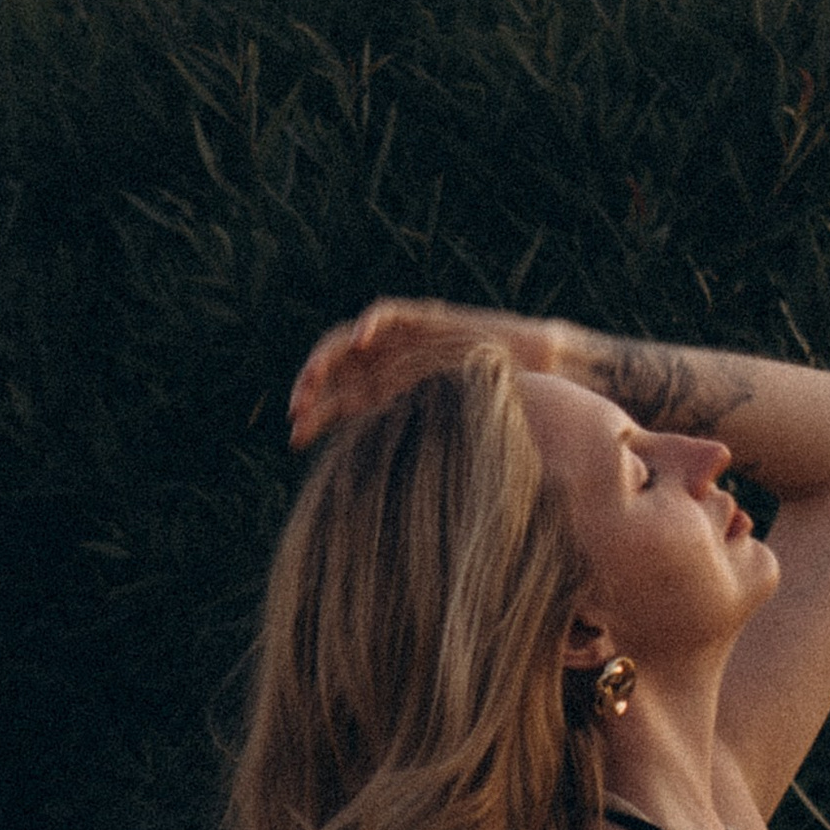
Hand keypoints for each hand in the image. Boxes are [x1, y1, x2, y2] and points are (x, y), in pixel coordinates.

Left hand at [286, 297, 563, 449]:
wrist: (534, 375)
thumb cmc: (494, 416)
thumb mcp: (445, 443)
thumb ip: (416, 459)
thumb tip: (387, 516)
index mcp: (386, 393)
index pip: (337, 402)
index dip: (315, 419)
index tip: (295, 442)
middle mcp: (386, 365)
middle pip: (333, 371)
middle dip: (311, 390)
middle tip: (296, 413)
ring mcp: (400, 341)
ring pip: (347, 341)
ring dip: (327, 356)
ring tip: (312, 377)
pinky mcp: (421, 318)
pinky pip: (387, 314)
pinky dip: (371, 324)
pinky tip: (360, 342)